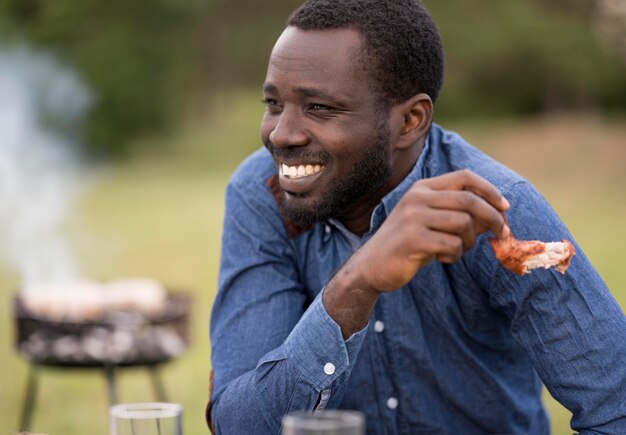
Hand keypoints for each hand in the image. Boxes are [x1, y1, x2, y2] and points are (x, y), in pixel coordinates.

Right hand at [356, 169, 509, 291]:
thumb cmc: (408, 245)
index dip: (489, 190)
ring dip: (469, 242)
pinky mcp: (412, 239)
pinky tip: (443, 258)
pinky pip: (451, 244)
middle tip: (502, 234)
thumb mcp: (434, 225)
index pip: (464, 177)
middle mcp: (417, 197)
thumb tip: (498, 216)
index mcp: (422, 188)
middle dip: (493, 218)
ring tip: (457, 250)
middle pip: (469, 200)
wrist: (372, 266)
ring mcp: (413, 217)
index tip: (505, 207)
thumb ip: (461, 217)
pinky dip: (455, 255)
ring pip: (463, 223)